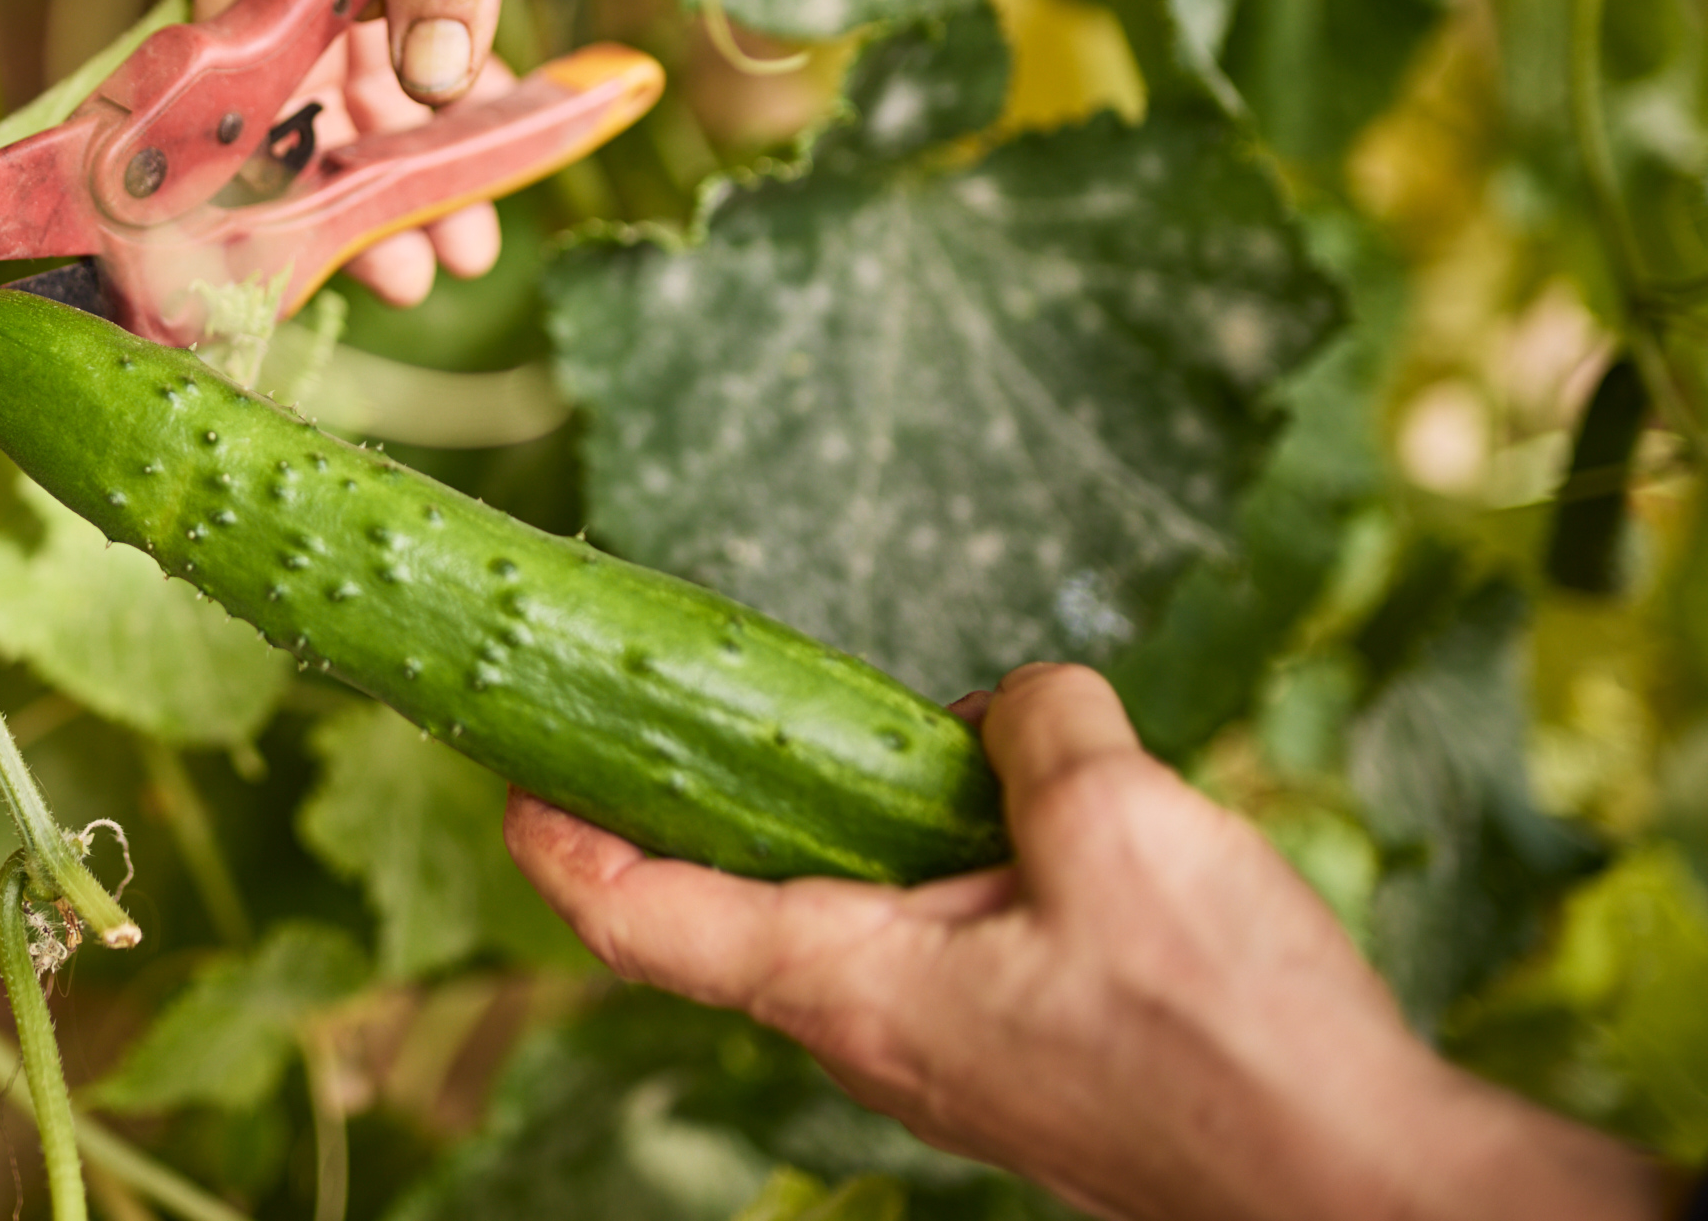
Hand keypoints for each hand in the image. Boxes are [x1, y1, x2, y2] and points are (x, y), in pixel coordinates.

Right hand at [202, 0, 1315, 285]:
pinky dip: (450, 68)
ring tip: (465, 235)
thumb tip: (435, 81)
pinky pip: (417, 0)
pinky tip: (493, 130)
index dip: (272, 154)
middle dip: (360, 173)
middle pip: (306, 69)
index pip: (236, 47)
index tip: (322, 244)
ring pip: (367, 46)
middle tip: (423, 273)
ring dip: (412, 141)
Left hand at [507, 663, 1671, 1220]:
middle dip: (688, 805)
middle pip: (731, 907)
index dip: (563, 847)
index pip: (645, 919)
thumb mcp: (1117, 824)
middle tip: (659, 703)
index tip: (509, 777)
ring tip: (864, 723)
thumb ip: (1037, 730)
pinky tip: (1003, 798)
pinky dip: (928, 859)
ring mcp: (953, 1054)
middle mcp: (876, 1033)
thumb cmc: (1227, 1036)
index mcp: (852, 986)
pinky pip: (938, 938)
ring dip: (832, 819)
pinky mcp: (1029, 1053)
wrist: (1365, 1190)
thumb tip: (1015, 708)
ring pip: (846, 915)